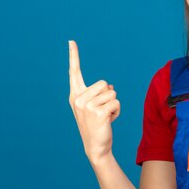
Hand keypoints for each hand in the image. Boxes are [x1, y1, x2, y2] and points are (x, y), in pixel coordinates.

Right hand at [68, 40, 119, 161]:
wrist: (96, 147)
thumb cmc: (96, 125)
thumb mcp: (94, 107)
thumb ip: (98, 93)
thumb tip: (109, 86)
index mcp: (74, 95)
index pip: (74, 72)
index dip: (74, 56)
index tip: (71, 41)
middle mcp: (78, 98)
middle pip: (104, 83)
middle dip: (108, 96)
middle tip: (102, 111)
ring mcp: (87, 105)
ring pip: (112, 93)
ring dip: (113, 104)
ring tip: (105, 116)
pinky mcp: (98, 112)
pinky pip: (116, 102)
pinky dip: (117, 111)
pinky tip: (110, 120)